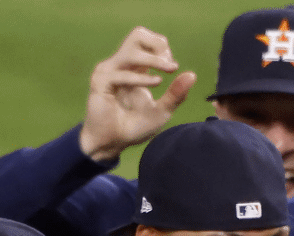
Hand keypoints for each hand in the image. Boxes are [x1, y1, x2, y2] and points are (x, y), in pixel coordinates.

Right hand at [78, 27, 195, 162]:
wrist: (114, 143)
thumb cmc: (135, 127)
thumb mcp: (162, 111)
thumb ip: (176, 94)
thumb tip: (192, 75)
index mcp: (134, 67)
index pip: (147, 40)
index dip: (162, 48)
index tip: (173, 67)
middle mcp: (121, 65)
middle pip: (138, 34)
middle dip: (157, 45)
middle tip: (170, 63)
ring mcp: (109, 71)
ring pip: (131, 51)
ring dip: (153, 60)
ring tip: (169, 70)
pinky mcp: (100, 82)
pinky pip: (121, 74)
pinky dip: (141, 78)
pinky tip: (157, 83)